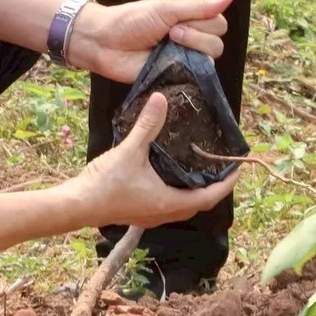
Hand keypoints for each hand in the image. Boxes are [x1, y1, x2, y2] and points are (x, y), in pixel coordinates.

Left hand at [67, 0, 233, 82]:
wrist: (104, 42)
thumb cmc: (131, 21)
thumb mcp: (166, 9)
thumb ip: (199, 6)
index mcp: (189, 22)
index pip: (219, 24)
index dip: (205, 23)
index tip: (180, 20)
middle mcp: (190, 42)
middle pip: (217, 43)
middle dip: (197, 36)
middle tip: (171, 33)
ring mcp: (183, 62)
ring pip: (210, 61)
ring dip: (191, 50)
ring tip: (167, 45)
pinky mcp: (174, 79)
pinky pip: (194, 80)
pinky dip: (187, 71)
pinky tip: (170, 64)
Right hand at [73, 93, 239, 227]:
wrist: (77, 205)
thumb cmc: (106, 184)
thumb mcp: (129, 151)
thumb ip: (147, 126)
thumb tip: (161, 99)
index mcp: (169, 202)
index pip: (210, 196)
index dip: (227, 183)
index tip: (239, 169)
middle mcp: (164, 213)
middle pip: (198, 204)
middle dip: (213, 189)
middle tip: (219, 169)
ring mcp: (150, 217)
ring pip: (182, 207)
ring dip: (193, 192)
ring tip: (197, 172)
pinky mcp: (137, 214)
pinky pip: (166, 206)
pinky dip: (175, 194)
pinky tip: (166, 178)